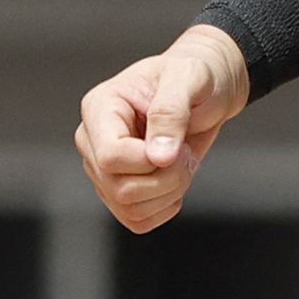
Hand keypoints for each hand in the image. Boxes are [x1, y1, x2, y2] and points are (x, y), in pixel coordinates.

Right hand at [74, 25, 249, 234]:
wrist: (204, 93)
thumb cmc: (194, 77)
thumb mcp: (189, 78)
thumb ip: (170, 112)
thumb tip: (159, 156)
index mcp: (100, 108)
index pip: (110, 158)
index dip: (148, 161)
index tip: (177, 144)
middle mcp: (94, 141)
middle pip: (120, 188)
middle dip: (166, 179)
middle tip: (185, 153)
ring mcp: (103, 170)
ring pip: (129, 208)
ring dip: (169, 193)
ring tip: (181, 163)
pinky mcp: (118, 192)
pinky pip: (137, 221)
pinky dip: (164, 208)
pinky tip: (174, 181)